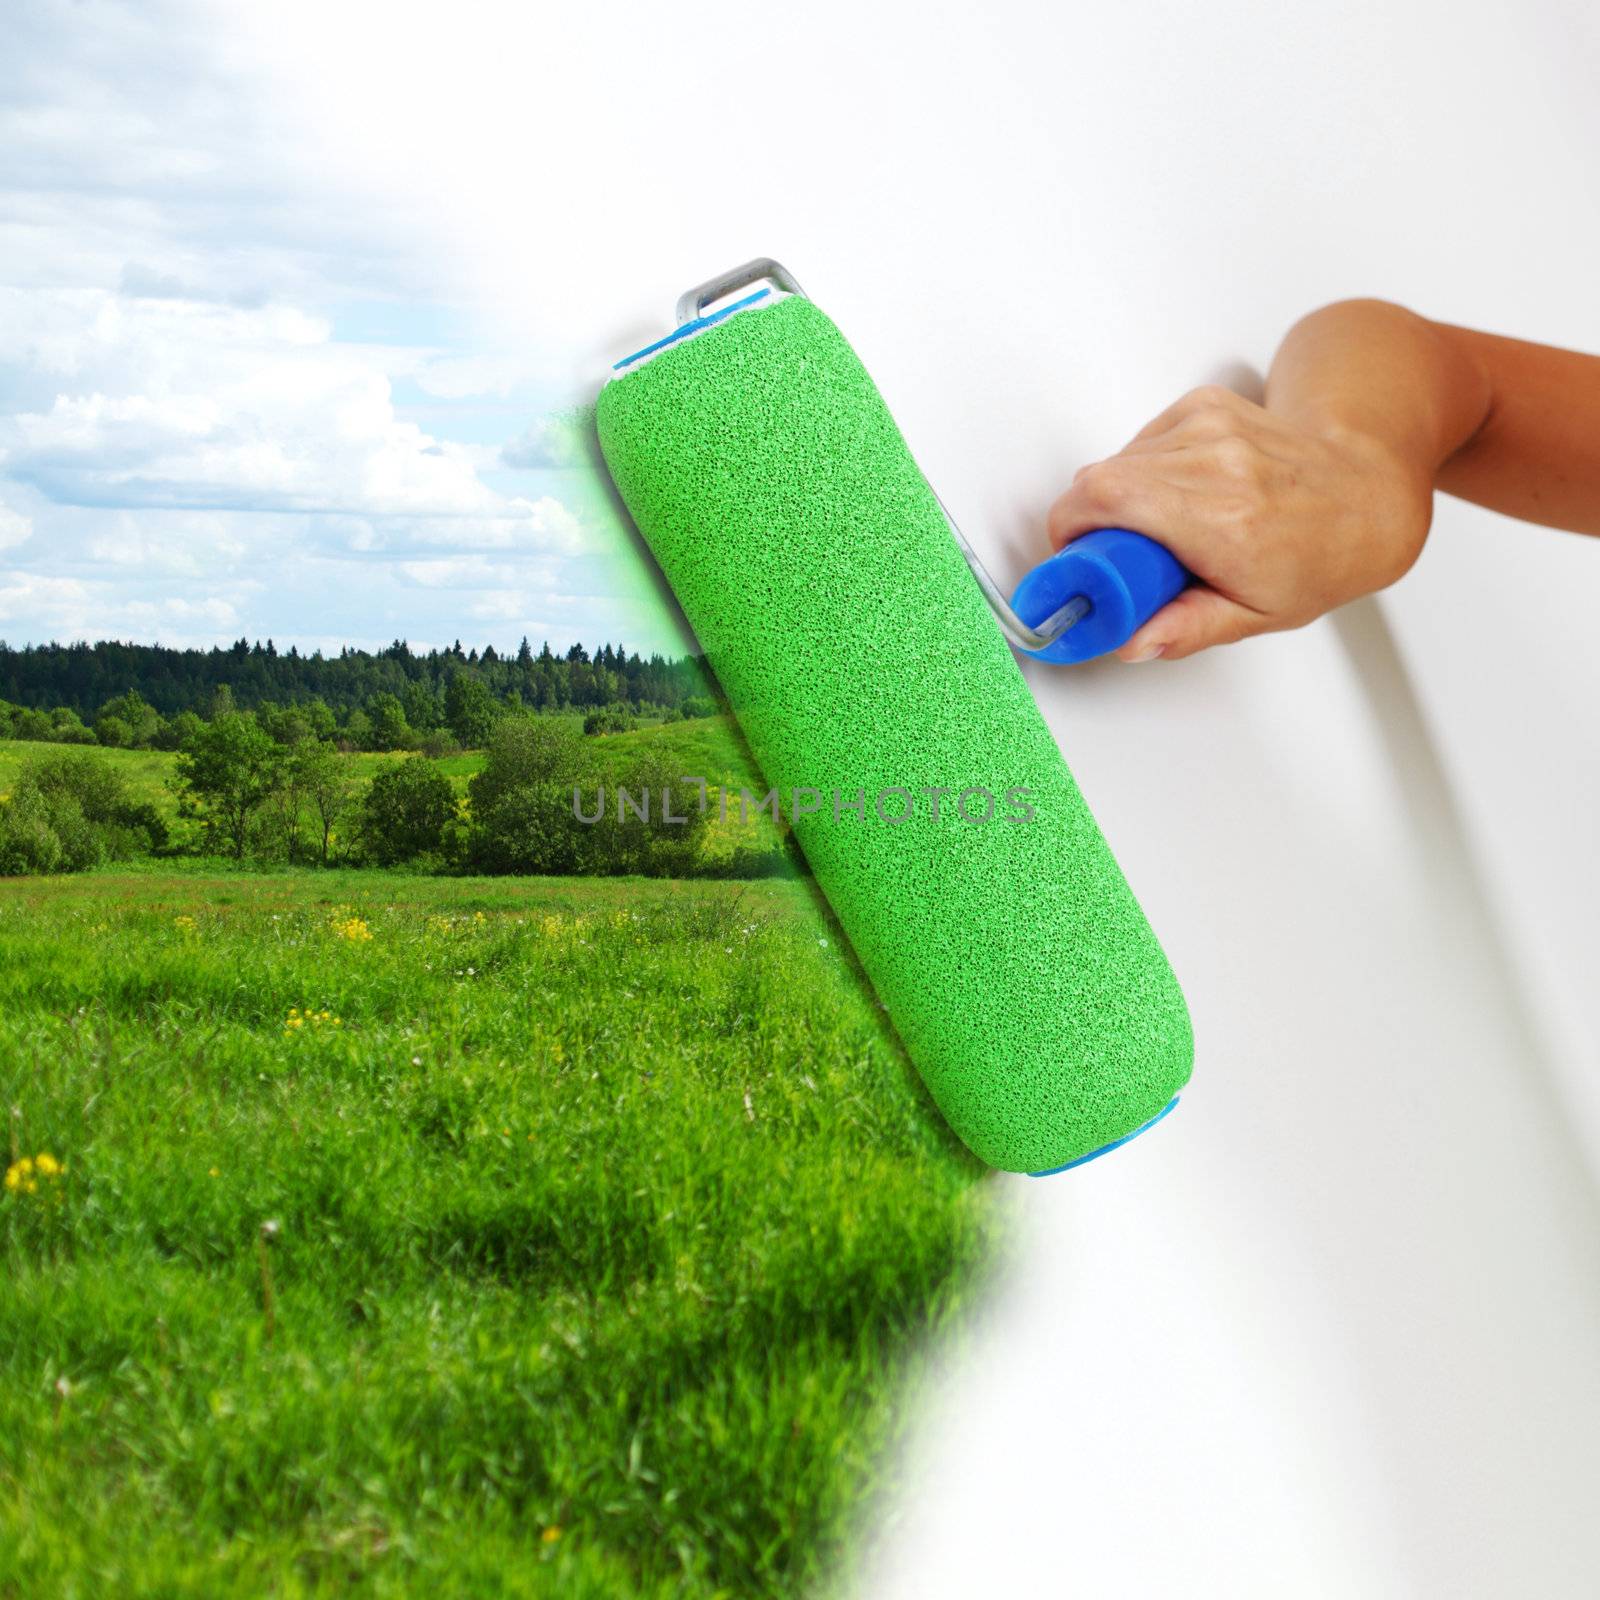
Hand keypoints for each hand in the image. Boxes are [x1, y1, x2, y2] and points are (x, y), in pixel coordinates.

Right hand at [1045, 385, 1435, 660]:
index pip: (1106, 499)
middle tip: (1118, 558)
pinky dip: (1142, 470)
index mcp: (1225, 520)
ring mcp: (1211, 425)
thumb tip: (1130, 642)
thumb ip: (1188, 629)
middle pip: (1100, 480)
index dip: (1069, 527)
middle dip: (1090, 523)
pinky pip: (1140, 441)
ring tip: (1160, 529)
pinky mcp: (1205, 405)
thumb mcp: (1257, 614)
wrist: (1366, 490)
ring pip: (1116, 461)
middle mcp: (1217, 462)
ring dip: (1117, 499)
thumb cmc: (1318, 554)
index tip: (1074, 560)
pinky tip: (1177, 492)